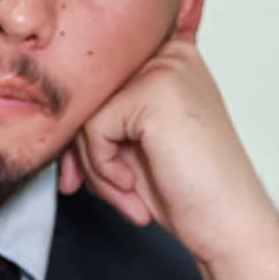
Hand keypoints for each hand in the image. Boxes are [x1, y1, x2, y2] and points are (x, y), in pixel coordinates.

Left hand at [62, 29, 278, 279]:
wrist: (230, 226)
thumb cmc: (188, 190)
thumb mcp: (133, 143)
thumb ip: (100, 115)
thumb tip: (48, 110)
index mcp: (167, 59)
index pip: (96, 82)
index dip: (84, 131)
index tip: (84, 173)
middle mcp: (169, 54)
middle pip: (86, 95)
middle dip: (82, 151)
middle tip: (107, 189)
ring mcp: (164, 69)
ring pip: (85, 113)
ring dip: (95, 166)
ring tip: (127, 194)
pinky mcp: (155, 92)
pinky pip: (93, 129)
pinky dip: (103, 169)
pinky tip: (133, 187)